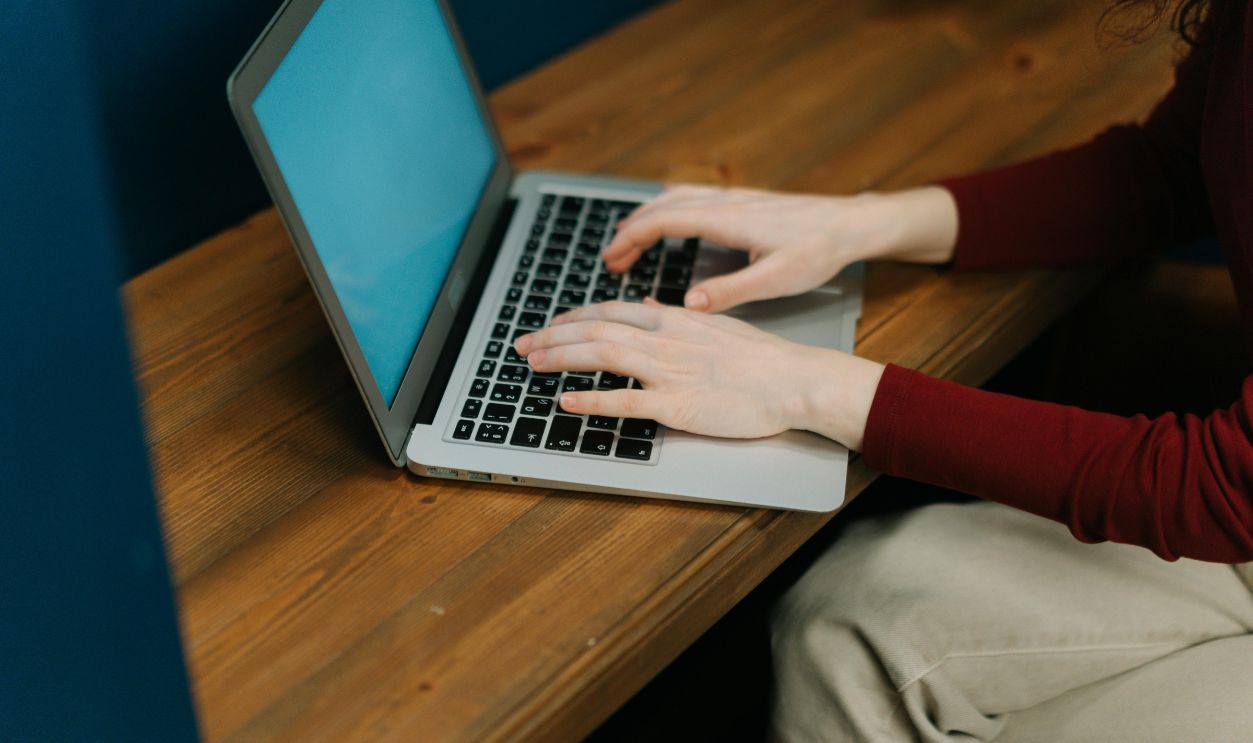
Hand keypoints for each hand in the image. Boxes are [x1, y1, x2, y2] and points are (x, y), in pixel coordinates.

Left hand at [513, 299, 884, 449]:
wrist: (793, 379)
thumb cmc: (761, 358)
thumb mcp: (714, 324)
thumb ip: (674, 315)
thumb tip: (645, 302)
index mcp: (673, 318)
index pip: (609, 310)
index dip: (572, 317)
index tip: (550, 325)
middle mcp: (665, 339)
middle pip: (595, 329)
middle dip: (552, 336)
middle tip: (522, 345)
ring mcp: (669, 371)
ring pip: (603, 356)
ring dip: (561, 358)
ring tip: (532, 364)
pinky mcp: (677, 404)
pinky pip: (626, 401)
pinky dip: (591, 399)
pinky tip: (566, 400)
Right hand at [602, 184, 957, 312]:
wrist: (851, 224)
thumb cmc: (817, 251)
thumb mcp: (775, 280)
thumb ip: (729, 292)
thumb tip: (687, 306)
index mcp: (727, 219)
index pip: (663, 221)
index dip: (631, 239)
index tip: (611, 260)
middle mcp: (725, 201)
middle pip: (662, 207)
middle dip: (631, 232)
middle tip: (612, 261)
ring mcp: (733, 196)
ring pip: (675, 198)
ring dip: (647, 218)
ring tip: (629, 242)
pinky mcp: (743, 200)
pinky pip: (692, 197)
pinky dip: (667, 209)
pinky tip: (668, 220)